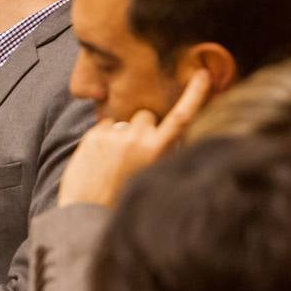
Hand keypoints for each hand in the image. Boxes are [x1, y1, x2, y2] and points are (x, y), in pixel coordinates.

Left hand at [58, 69, 210, 207]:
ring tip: (113, 162)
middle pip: (147, 116)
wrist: (87, 216)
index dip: (195, 94)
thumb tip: (164, 135)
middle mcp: (139, 139)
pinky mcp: (94, 135)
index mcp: (158, 152)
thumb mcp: (153, 179)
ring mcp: (115, 135)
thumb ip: (161, 155)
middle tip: (133, 156)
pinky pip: (105, 125)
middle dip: (143, 129)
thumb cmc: (122, 203)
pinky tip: (100, 160)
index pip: (182, 117)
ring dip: (122, 133)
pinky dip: (104, 137)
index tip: (203, 73)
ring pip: (125, 121)